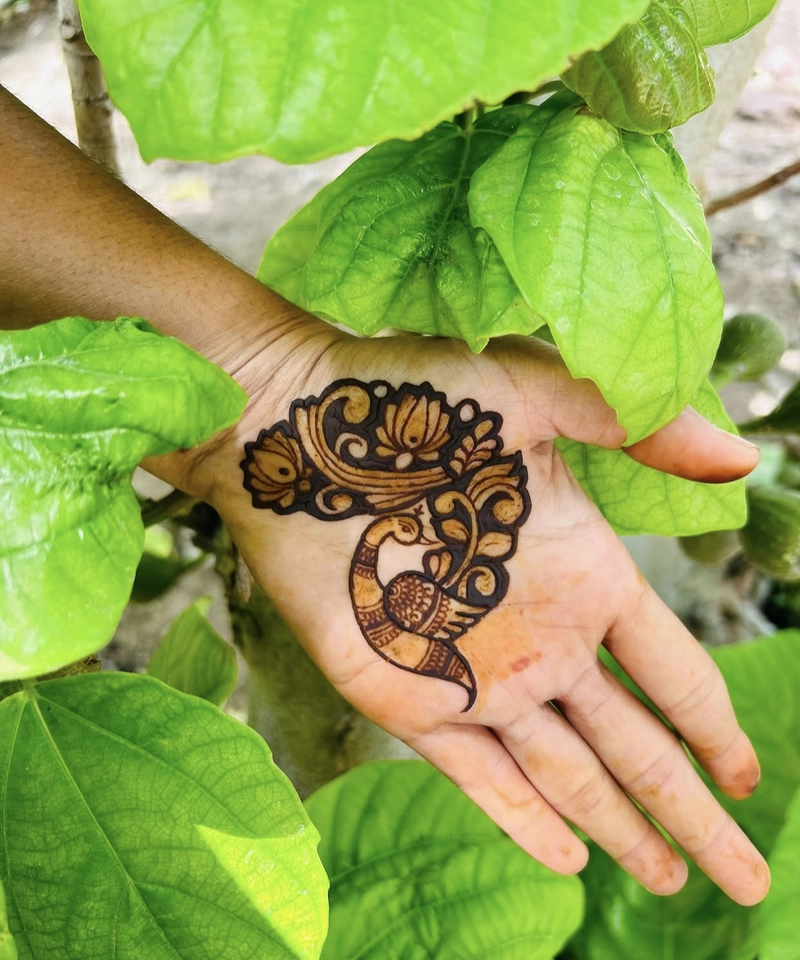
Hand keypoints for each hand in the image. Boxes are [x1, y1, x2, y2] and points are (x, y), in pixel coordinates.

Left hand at [152, 326, 767, 905]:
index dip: (716, 728)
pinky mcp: (407, 695)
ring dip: (620, 831)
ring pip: (566, 775)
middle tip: (745, 880)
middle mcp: (539, 636)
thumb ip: (640, 428)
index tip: (750, 778)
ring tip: (671, 884)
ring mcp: (474, 673)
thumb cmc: (412, 397)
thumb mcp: (537, 390)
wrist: (293, 431)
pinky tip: (568, 860)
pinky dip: (523, 820)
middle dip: (690, 814)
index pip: (673, 673)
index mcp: (583, 573)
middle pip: (637, 747)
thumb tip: (746, 459)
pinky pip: (478, 776)